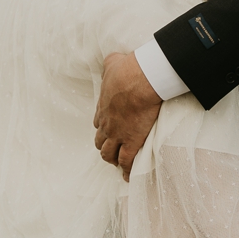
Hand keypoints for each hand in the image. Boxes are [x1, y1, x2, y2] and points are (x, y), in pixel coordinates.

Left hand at [94, 51, 162, 178]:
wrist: (139, 80)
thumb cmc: (128, 70)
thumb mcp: (112, 63)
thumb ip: (110, 65)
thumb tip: (113, 60)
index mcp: (102, 107)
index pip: (99, 122)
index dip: (103, 128)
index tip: (108, 131)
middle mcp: (106, 123)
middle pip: (100, 141)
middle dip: (105, 146)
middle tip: (112, 150)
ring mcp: (117, 134)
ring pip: (108, 154)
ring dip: (112, 159)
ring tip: (118, 165)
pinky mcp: (131, 142)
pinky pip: (126, 162)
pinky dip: (126, 171)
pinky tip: (127, 177)